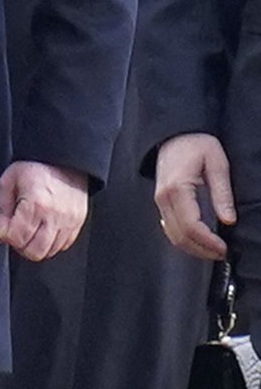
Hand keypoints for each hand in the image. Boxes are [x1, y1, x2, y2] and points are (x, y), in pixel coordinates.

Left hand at [0, 160, 88, 262]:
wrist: (63, 157)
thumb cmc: (35, 167)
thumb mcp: (8, 181)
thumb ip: (2, 210)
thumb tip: (2, 234)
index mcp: (36, 204)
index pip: (18, 239)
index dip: (7, 238)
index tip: (5, 230)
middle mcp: (55, 216)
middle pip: (35, 252)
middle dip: (21, 246)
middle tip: (17, 235)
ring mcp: (69, 221)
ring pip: (50, 252)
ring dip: (36, 246)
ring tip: (31, 231)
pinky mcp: (78, 222)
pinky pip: (64, 245)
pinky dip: (52, 243)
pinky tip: (44, 230)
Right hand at [155, 133, 234, 261]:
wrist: (174, 134)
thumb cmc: (196, 144)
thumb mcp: (217, 163)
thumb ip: (222, 192)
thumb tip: (228, 219)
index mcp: (177, 189)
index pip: (191, 225)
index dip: (208, 241)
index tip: (223, 248)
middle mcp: (164, 198)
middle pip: (180, 236)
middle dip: (201, 250)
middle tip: (221, 253)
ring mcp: (160, 202)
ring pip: (172, 236)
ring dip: (192, 248)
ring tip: (213, 250)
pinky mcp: (161, 203)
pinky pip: (169, 228)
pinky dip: (184, 239)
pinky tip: (198, 241)